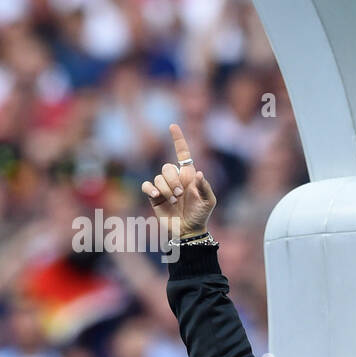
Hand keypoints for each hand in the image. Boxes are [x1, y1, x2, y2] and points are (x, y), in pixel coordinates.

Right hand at [141, 123, 216, 238]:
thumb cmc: (201, 215)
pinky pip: (147, 185)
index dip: (178, 139)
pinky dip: (151, 189)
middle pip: (167, 167)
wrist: (188, 230)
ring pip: (158, 177)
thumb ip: (205, 187)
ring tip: (175, 201)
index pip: (182, 153)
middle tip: (180, 195)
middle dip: (173, 180)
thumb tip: (199, 173)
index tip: (173, 126)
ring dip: (166, 189)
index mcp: (189, 176)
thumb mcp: (209, 201)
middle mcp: (175, 178)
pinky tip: (157, 197)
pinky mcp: (154, 196)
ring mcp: (163, 187)